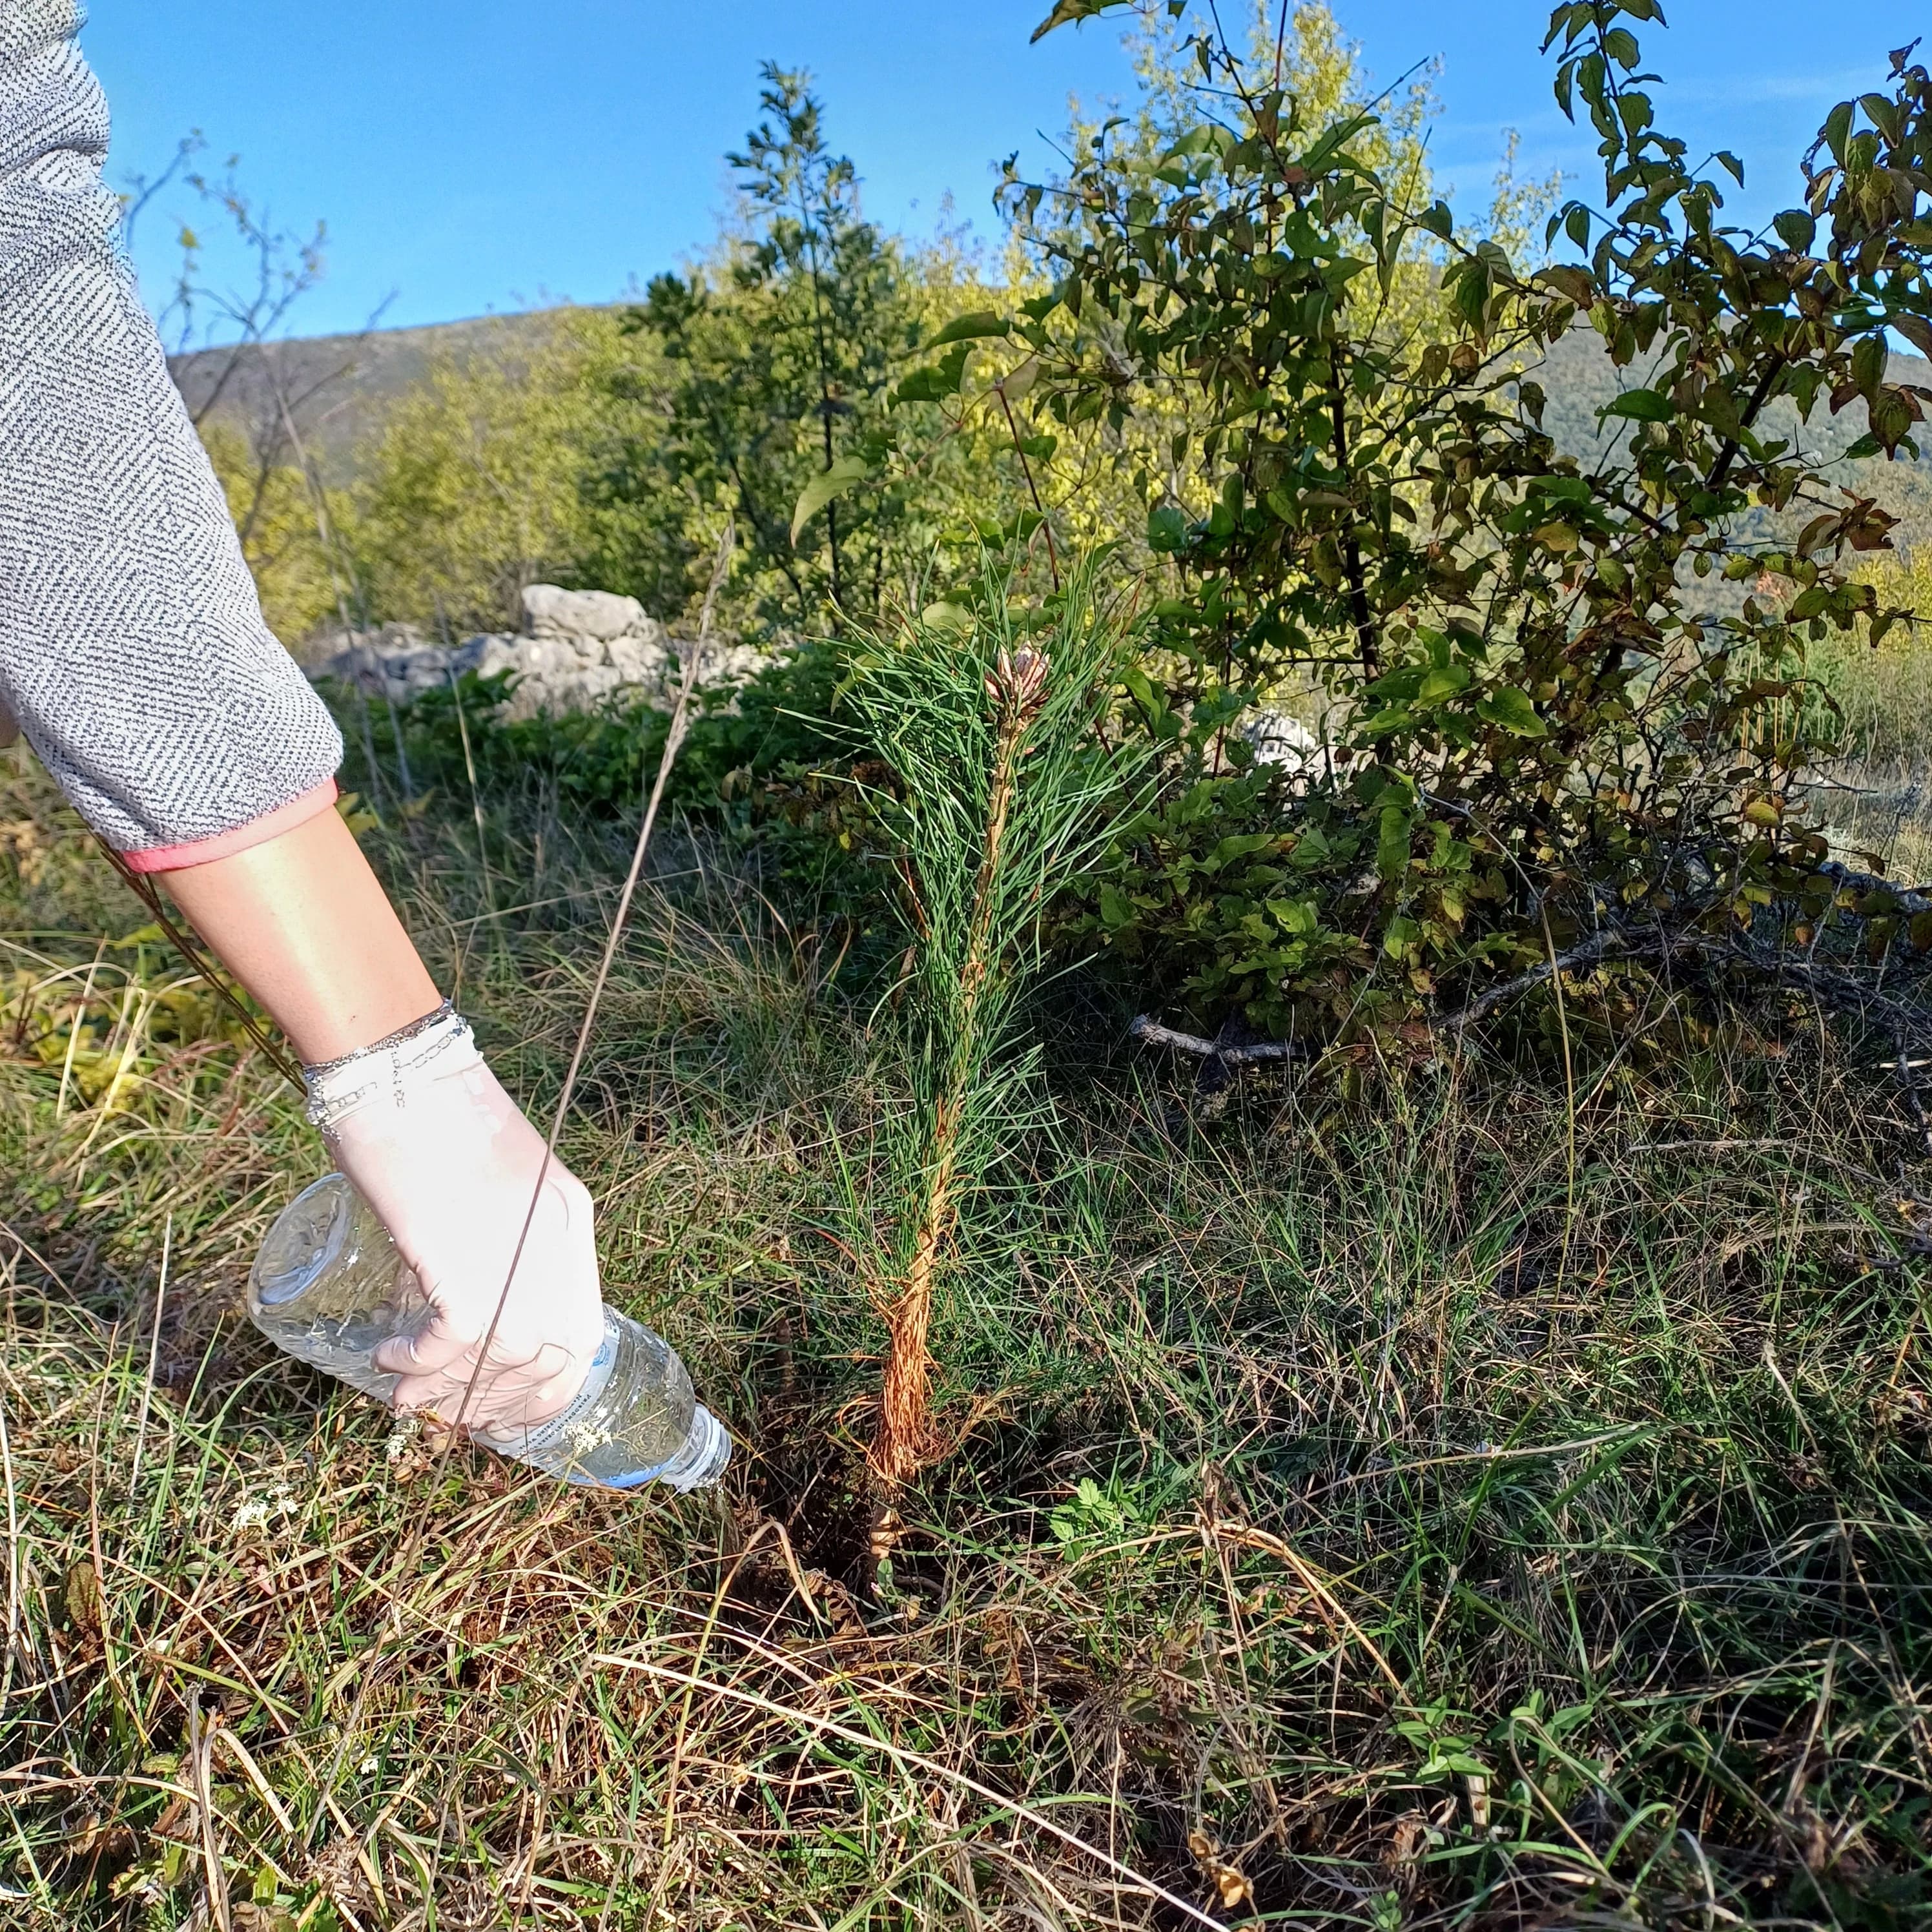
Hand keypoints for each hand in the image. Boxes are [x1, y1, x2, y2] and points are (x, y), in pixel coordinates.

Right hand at [305, 1011, 604, 1436]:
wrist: (402, 1068)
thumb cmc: (432, 1111)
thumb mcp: (496, 1177)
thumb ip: (500, 1231)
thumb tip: (469, 1289)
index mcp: (570, 1219)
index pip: (583, 1330)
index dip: (550, 1381)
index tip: (511, 1404)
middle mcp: (555, 1247)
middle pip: (550, 1359)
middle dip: (504, 1401)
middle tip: (457, 1414)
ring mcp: (516, 1260)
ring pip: (501, 1363)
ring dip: (451, 1391)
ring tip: (408, 1395)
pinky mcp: (464, 1268)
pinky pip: (450, 1345)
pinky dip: (417, 1362)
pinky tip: (389, 1357)